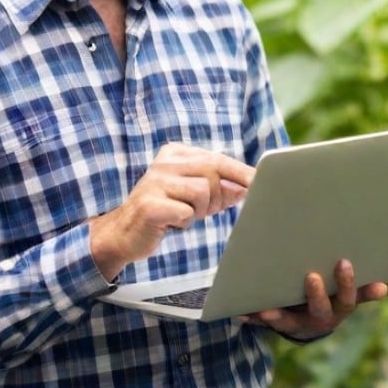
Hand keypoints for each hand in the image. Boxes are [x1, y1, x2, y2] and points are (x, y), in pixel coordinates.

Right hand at [90, 143, 252, 280]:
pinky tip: (171, 223)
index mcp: (176, 153)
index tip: (262, 182)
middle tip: (205, 210)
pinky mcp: (149, 204)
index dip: (242, 173)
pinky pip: (186, 212)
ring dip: (200, 210)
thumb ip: (220, 187)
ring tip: (183, 215)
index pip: (219, 159)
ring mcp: (154, 181)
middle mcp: (165, 162)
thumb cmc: (165, 213)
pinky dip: (185, 222)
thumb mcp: (195, 196)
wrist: (124, 234)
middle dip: (219, 194)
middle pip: (213, 171)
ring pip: (202, 191)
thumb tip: (249, 185)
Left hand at [245, 259, 387, 340]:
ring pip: (287, 322)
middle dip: (315, 295)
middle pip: (319, 311)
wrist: (308, 325)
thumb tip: (384, 288)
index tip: (344, 262)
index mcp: (338, 310)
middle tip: (311, 277)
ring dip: (276, 315)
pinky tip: (239, 312)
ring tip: (265, 309)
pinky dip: (251, 317)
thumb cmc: (331, 301)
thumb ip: (361, 292)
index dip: (347, 283)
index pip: (346, 299)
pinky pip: (262, 322)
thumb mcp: (347, 298)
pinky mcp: (276, 323)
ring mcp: (296, 324)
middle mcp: (318, 320)